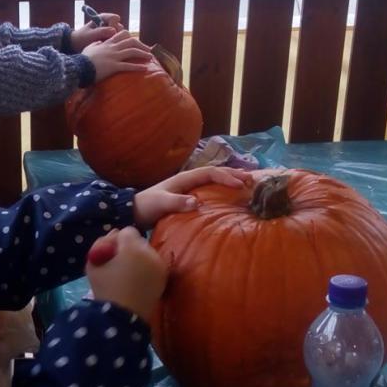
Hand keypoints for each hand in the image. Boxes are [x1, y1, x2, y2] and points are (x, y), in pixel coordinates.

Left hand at [70, 11, 122, 51]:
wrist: (77, 45)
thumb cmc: (82, 37)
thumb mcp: (89, 34)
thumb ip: (101, 31)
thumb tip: (113, 30)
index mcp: (103, 18)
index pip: (115, 18)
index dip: (113, 25)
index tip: (106, 32)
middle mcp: (109, 23)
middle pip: (119, 27)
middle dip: (115, 34)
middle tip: (106, 40)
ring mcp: (111, 31)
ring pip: (120, 35)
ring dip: (114, 40)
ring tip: (105, 44)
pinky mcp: (111, 39)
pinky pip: (118, 41)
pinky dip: (114, 44)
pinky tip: (107, 47)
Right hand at [81, 31, 151, 81]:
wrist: (79, 67)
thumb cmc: (83, 59)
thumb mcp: (89, 47)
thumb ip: (96, 44)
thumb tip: (99, 42)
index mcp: (107, 43)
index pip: (122, 35)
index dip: (132, 37)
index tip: (137, 42)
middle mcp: (112, 48)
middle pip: (131, 42)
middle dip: (141, 45)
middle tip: (148, 50)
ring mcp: (114, 57)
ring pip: (132, 52)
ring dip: (142, 54)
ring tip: (150, 57)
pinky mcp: (114, 66)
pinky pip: (128, 66)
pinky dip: (138, 66)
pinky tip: (145, 68)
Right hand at [85, 227, 167, 317]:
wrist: (122, 317)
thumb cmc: (105, 289)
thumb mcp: (93, 263)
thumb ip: (102, 244)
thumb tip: (114, 235)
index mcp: (132, 247)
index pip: (127, 231)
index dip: (117, 241)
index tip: (110, 254)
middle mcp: (150, 252)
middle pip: (139, 240)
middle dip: (129, 248)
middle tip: (118, 263)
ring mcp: (160, 265)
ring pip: (148, 252)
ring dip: (139, 257)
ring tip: (128, 274)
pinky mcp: (164, 277)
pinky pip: (154, 264)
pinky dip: (147, 268)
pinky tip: (137, 281)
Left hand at [133, 166, 252, 228]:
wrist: (134, 213)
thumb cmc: (147, 206)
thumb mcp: (161, 204)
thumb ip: (177, 203)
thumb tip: (197, 203)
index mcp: (185, 178)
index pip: (210, 173)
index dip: (226, 176)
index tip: (240, 185)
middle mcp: (189, 181)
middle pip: (216, 173)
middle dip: (234, 175)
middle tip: (252, 180)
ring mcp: (190, 189)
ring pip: (214, 181)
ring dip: (230, 181)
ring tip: (247, 185)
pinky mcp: (189, 199)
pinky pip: (210, 192)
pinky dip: (223, 192)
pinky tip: (231, 200)